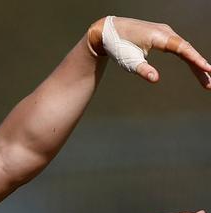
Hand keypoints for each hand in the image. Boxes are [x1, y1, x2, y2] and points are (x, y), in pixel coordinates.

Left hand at [87, 17, 210, 88]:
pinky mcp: (162, 36)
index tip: (207, 69)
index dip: (196, 59)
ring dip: (195, 62)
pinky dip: (188, 56)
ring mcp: (165, 32)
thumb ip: (143, 70)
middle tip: (209, 84)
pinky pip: (179, 46)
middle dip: (199, 66)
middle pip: (188, 49)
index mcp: (159, 36)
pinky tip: (194, 66)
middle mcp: (166, 32)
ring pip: (185, 48)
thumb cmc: (118, 46)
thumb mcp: (129, 61)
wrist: (108, 31)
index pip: (183, 48)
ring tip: (205, 78)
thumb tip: (156, 80)